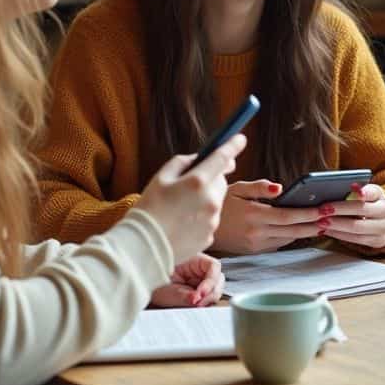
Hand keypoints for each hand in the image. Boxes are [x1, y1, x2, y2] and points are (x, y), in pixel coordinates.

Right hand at [135, 135, 243, 263]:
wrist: (143, 246)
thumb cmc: (149, 208)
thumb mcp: (161, 177)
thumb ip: (184, 162)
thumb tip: (201, 158)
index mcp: (198, 181)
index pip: (222, 158)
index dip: (233, 146)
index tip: (240, 139)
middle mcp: (211, 200)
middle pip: (220, 182)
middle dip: (211, 179)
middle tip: (190, 184)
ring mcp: (213, 220)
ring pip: (215, 202)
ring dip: (205, 200)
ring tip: (180, 209)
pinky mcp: (210, 236)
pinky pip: (210, 220)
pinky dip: (201, 218)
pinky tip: (182, 223)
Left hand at [149, 254, 224, 306]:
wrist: (144, 289)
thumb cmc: (152, 284)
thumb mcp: (166, 290)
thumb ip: (183, 295)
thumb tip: (196, 300)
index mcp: (193, 259)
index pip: (213, 266)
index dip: (210, 281)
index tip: (200, 294)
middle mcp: (199, 268)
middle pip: (218, 279)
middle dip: (211, 292)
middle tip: (198, 303)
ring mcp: (200, 279)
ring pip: (216, 288)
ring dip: (209, 298)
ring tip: (196, 305)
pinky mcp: (199, 290)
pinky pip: (208, 296)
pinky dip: (205, 302)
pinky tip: (196, 305)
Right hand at [212, 179, 322, 253]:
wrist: (198, 227)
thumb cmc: (220, 203)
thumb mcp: (236, 188)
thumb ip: (259, 187)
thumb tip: (280, 188)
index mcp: (253, 215)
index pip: (288, 216)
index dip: (308, 214)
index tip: (324, 209)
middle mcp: (256, 233)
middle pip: (292, 230)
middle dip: (314, 224)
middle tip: (332, 218)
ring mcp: (255, 244)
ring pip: (288, 239)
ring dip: (306, 232)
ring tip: (323, 223)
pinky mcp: (254, 251)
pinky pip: (278, 243)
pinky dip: (292, 236)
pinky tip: (302, 229)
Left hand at [319, 183, 384, 249]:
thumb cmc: (371, 205)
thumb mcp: (368, 194)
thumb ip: (355, 191)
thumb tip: (335, 189)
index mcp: (380, 195)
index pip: (371, 192)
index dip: (362, 191)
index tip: (351, 188)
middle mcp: (384, 211)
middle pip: (361, 209)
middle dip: (340, 209)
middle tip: (323, 209)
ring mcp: (382, 228)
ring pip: (357, 227)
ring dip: (336, 225)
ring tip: (321, 222)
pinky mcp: (377, 241)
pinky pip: (356, 239)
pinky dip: (339, 235)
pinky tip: (328, 231)